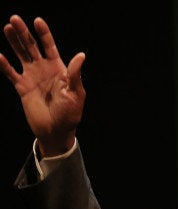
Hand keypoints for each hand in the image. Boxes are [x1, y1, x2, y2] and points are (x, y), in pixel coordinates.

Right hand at [0, 15, 85, 156]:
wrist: (56, 130)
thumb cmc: (70, 113)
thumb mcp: (76, 93)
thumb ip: (75, 74)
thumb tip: (81, 55)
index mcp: (59, 68)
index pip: (49, 46)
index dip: (44, 34)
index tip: (37, 21)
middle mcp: (44, 69)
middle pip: (32, 46)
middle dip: (24, 33)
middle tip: (14, 19)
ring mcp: (32, 77)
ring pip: (20, 55)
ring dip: (14, 42)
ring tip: (7, 27)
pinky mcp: (22, 87)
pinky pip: (10, 73)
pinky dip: (4, 65)